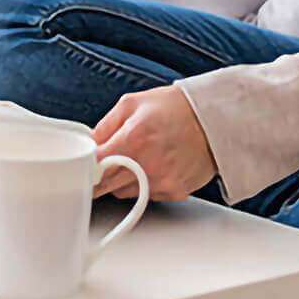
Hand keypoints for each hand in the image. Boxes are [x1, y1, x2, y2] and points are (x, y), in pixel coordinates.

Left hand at [92, 85, 216, 201]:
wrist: (213, 119)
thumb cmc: (175, 107)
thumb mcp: (132, 103)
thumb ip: (105, 125)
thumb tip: (87, 143)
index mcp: (133, 138)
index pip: (95, 167)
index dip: (86, 166)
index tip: (84, 165)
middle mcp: (147, 164)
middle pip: (105, 186)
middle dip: (100, 176)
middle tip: (103, 164)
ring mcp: (162, 181)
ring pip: (123, 193)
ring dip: (121, 181)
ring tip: (136, 158)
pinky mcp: (174, 192)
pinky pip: (146, 195)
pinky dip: (144, 184)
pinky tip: (155, 165)